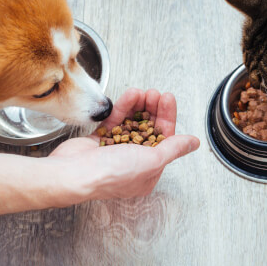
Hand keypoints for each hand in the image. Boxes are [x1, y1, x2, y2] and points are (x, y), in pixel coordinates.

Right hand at [48, 88, 199, 202]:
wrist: (73, 173)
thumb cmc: (111, 174)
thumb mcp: (151, 161)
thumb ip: (173, 148)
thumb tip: (193, 143)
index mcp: (148, 172)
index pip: (164, 140)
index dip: (167, 117)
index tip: (167, 99)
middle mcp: (132, 163)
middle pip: (148, 129)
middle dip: (153, 109)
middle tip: (155, 93)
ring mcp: (115, 151)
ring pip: (132, 123)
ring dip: (139, 106)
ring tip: (142, 92)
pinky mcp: (99, 141)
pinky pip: (115, 121)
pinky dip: (123, 108)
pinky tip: (130, 95)